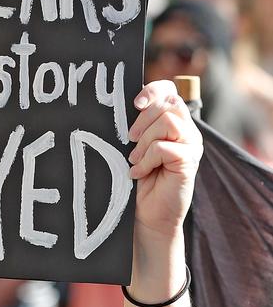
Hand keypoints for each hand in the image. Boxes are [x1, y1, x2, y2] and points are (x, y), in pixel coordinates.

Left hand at [127, 81, 202, 299]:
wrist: (145, 216)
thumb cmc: (135, 181)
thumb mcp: (132, 148)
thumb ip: (134, 127)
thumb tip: (116, 104)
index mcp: (171, 123)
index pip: (169, 91)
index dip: (153, 90)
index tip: (134, 103)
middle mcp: (185, 131)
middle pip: (168, 103)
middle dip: (143, 119)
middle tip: (128, 138)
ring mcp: (190, 146)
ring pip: (169, 122)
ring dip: (145, 140)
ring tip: (134, 159)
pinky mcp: (189, 163)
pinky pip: (166, 148)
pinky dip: (147, 159)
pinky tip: (138, 173)